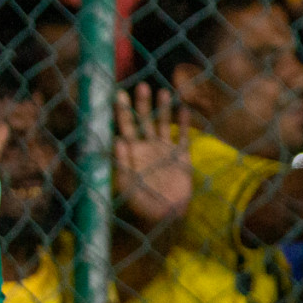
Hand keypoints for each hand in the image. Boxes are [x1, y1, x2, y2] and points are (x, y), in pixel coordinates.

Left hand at [114, 84, 191, 224]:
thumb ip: (122, 162)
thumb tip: (117, 139)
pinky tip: (184, 109)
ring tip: (163, 92)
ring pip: (163, 124)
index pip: (125, 126)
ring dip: (163, 109)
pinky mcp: (181, 157)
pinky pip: (182, 137)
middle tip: (141, 86)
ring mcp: (165, 150)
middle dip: (142, 104)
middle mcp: (147, 147)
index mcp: (132, 151)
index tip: (118, 94)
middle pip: (143, 120)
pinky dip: (183, 124)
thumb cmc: (142, 203)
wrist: (166, 216)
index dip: (122, 111)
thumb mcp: (128, 184)